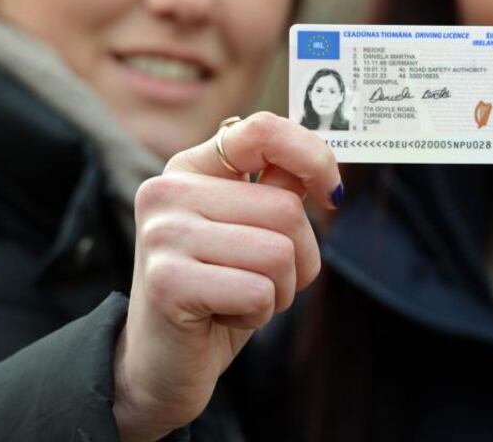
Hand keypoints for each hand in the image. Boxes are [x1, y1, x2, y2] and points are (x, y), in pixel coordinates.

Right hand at [112, 112, 341, 440]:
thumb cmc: (217, 292)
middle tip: (262, 280)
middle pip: (286, 208)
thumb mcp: (250, 231)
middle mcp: (168, 190)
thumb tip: (324, 164)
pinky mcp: (167, 282)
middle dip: (299, 257)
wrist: (160, 363)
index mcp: (190, 168)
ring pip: (279, 252)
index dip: (314, 157)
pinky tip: (221, 317)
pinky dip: (258, 314)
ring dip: (279, 289)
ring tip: (239, 298)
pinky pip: (259, 291)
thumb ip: (278, 189)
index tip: (332, 194)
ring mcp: (163, 234)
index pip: (263, 130)